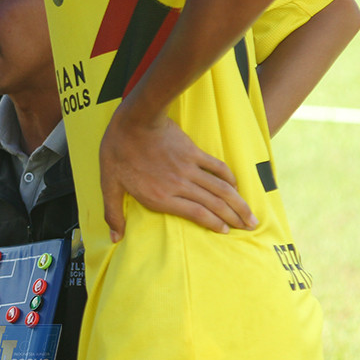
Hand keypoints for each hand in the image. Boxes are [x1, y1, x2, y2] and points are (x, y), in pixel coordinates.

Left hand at [100, 107, 257, 240]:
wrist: (134, 120)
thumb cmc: (118, 151)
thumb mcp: (109, 184)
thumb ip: (113, 213)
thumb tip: (114, 238)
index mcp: (161, 197)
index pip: (197, 214)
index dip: (214, 224)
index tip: (226, 232)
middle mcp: (179, 185)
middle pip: (214, 204)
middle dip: (234, 218)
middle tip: (249, 227)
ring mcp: (189, 168)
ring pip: (220, 188)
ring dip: (238, 202)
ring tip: (250, 214)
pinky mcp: (193, 152)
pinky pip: (216, 167)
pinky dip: (229, 177)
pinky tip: (237, 186)